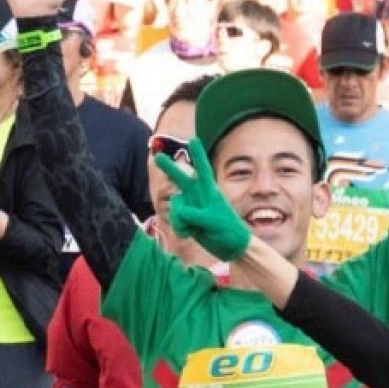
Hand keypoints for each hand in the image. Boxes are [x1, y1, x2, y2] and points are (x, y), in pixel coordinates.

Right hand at [156, 137, 251, 261]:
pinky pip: (175, 219)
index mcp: (210, 192)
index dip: (198, 155)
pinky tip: (189, 234)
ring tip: (190, 229)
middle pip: (182, 179)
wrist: (230, 248)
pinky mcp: (187, 219)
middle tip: (158, 157)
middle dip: (170, 169)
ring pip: (175, 206)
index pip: (203, 170)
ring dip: (178, 219)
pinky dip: (180, 227)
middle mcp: (199, 196)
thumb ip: (194, 214)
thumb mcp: (212, 222)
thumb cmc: (228, 231)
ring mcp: (192, 207)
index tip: (194, 139)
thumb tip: (178, 211)